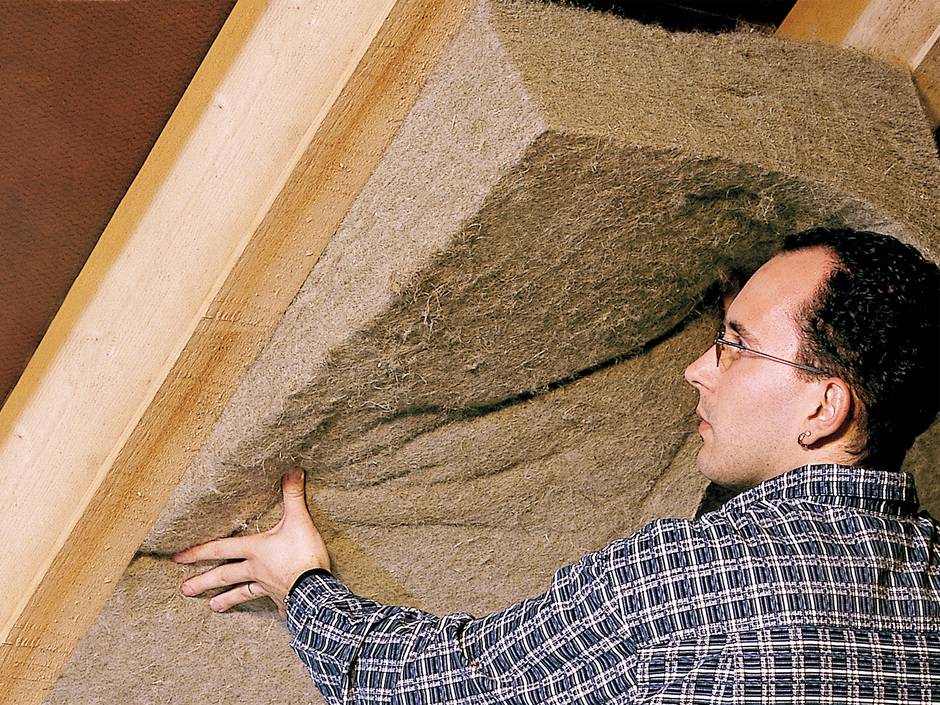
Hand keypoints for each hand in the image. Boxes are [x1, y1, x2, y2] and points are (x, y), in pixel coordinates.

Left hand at [174, 468, 329, 617]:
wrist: (315, 589)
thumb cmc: (302, 554)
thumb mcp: (298, 520)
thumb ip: (293, 495)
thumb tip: (292, 469)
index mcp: (254, 550)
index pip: (220, 549)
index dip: (198, 551)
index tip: (177, 558)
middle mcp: (255, 570)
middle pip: (224, 576)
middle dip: (203, 582)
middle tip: (184, 589)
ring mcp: (267, 587)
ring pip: (242, 593)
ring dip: (226, 599)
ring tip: (212, 607)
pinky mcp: (281, 599)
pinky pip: (273, 603)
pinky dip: (273, 607)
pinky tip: (275, 613)